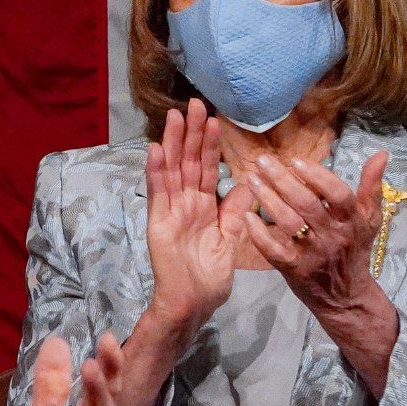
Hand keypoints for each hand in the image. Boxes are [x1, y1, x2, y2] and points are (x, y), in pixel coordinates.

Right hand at [143, 99, 252, 335]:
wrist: (194, 302)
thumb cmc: (211, 277)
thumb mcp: (231, 238)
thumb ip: (236, 210)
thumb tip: (251, 182)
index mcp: (205, 207)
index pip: (208, 169)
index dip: (211, 145)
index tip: (214, 119)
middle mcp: (185, 203)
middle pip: (189, 162)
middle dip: (191, 133)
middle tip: (195, 103)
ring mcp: (170, 210)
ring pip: (173, 170)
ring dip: (173, 143)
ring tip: (176, 116)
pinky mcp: (158, 221)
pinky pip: (157, 192)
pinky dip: (156, 171)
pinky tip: (156, 149)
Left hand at [244, 151, 399, 394]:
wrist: (346, 297)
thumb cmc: (354, 250)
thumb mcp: (369, 220)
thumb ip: (371, 187)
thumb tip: (381, 154)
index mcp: (353, 222)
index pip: (338, 195)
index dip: (318, 176)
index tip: (295, 161)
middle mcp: (333, 236)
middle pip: (307, 204)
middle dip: (282, 180)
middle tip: (262, 161)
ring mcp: (312, 254)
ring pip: (288, 222)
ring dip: (267, 199)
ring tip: (251, 180)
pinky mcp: (293, 269)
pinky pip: (273, 249)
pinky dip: (259, 232)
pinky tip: (247, 215)